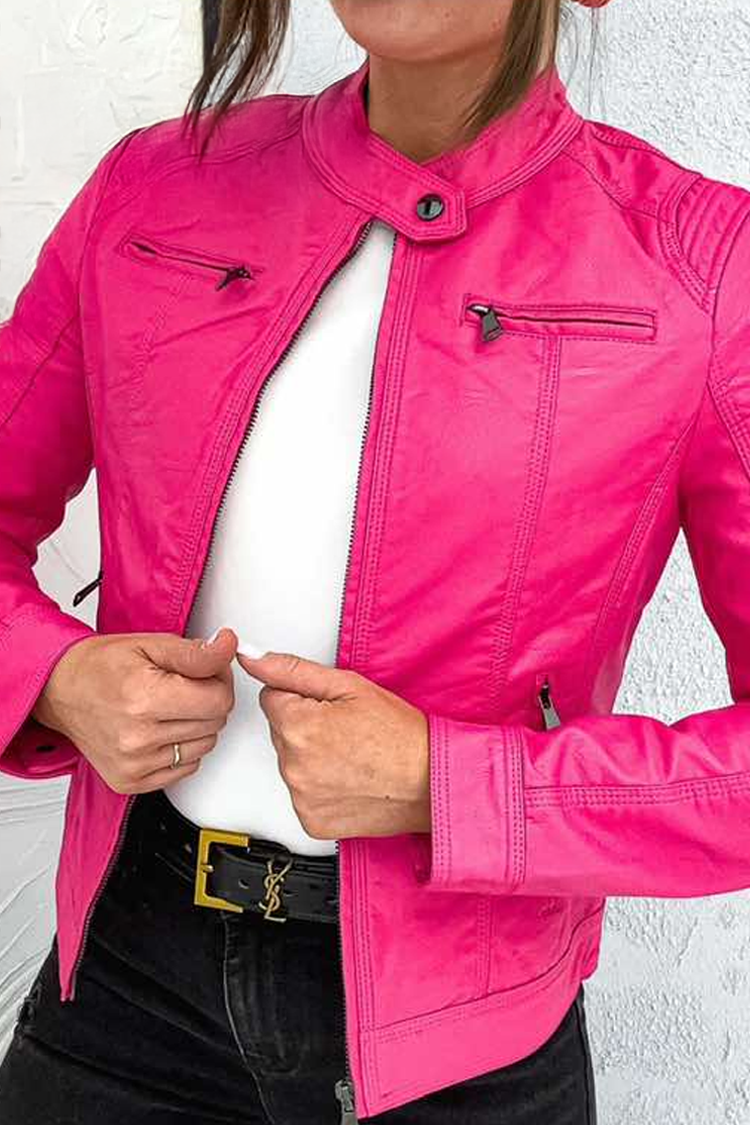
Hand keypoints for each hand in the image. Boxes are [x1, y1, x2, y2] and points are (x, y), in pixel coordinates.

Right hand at [32, 627, 237, 793]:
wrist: (60, 690)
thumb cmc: (100, 666)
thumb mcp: (150, 644)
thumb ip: (195, 652)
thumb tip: (228, 646)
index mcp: (144, 699)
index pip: (218, 700)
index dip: (220, 680)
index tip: (208, 671)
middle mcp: (137, 738)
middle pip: (214, 723)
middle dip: (209, 699)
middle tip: (185, 685)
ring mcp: (134, 764)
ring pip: (204, 746)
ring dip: (197, 725)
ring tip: (170, 706)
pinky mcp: (131, 782)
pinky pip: (185, 768)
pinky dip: (182, 748)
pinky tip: (161, 729)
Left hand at [236, 650, 430, 839]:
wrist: (432, 781)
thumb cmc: (400, 734)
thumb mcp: (350, 685)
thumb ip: (292, 670)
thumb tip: (252, 657)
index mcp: (297, 726)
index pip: (271, 698)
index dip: (303, 698)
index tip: (332, 708)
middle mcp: (293, 766)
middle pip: (280, 732)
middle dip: (306, 726)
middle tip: (347, 732)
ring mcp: (301, 797)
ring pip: (290, 763)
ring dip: (311, 757)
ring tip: (352, 756)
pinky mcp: (311, 821)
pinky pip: (302, 794)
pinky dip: (320, 787)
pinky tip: (349, 780)